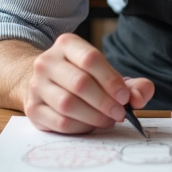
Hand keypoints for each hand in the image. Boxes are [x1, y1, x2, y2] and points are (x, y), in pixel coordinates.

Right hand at [24, 33, 153, 133]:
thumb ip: (131, 84)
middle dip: (105, 102)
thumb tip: (139, 97)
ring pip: (68, 104)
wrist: (44, 83)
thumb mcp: (105, 72)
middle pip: (79, 83)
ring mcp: (36, 85)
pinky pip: (60, 122)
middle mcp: (47, 62)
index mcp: (67, 44)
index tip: (125, 97)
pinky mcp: (32, 109)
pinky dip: (80, 127)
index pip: (90, 59)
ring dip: (94, 117)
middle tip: (120, 113)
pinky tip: (90, 125)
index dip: (110, 80)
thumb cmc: (81, 77)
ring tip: (108, 120)